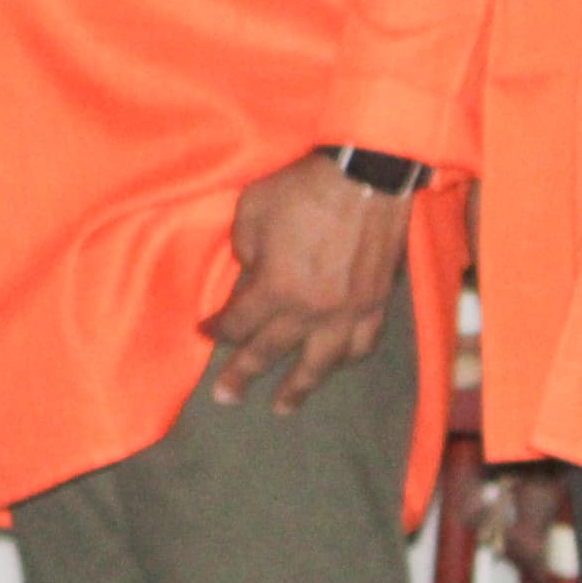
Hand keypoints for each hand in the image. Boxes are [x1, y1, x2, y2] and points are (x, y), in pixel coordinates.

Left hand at [201, 152, 410, 414]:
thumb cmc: (302, 187)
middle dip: (242, 375)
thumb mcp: (252, 209)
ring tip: (282, 406)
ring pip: (320, 363)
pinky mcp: (376, 304)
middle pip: (272, 351)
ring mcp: (348, 312)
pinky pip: (362, 345)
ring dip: (299, 387)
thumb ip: (244, 249)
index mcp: (275, 288)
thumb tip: (249, 273)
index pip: (239, 322)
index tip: (205, 332)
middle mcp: (311, 311)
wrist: (366, 176)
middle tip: (224, 398)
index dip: (218, 329)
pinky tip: (334, 365)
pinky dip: (346, 359)